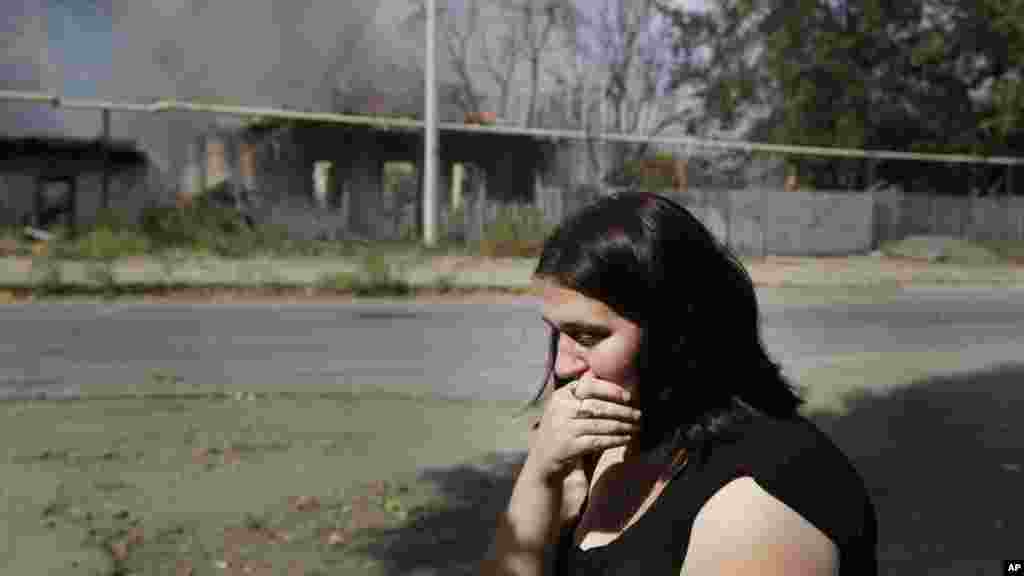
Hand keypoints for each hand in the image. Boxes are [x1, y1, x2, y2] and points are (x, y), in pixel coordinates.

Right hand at [523, 373, 641, 484]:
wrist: (542, 462)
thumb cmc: (562, 432)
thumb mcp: (565, 409)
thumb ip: (583, 396)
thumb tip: (608, 381)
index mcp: (560, 396)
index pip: (588, 385)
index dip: (610, 390)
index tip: (628, 396)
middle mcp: (560, 409)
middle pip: (597, 406)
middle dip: (622, 410)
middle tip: (638, 415)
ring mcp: (563, 428)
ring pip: (599, 424)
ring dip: (622, 426)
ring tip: (635, 427)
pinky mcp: (568, 446)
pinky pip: (597, 441)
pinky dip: (614, 440)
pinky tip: (625, 440)